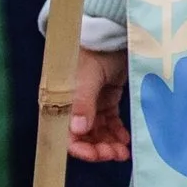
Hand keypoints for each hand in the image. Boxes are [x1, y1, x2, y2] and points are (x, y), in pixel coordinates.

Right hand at [68, 47, 130, 162]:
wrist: (112, 32)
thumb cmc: (94, 51)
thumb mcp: (87, 76)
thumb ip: (83, 102)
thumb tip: (78, 130)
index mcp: (61, 102)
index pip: (66, 133)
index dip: (80, 148)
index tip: (96, 155)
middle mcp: (74, 106)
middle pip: (84, 136)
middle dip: (99, 148)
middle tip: (115, 154)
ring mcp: (91, 103)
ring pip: (98, 132)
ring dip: (109, 144)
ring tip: (123, 152)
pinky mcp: (107, 99)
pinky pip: (110, 122)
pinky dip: (117, 132)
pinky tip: (126, 140)